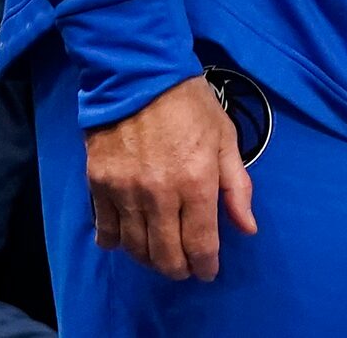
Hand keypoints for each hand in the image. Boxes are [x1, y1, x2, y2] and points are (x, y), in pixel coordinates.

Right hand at [84, 75, 254, 282]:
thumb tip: (247, 228)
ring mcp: (126, 191)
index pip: (201, 245)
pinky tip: (124, 241)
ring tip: (158, 254)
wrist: (139, 73)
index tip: (207, 271)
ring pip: (135, 248)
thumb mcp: (225, 139)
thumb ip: (237, 187)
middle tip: (184, 268)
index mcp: (197, 182)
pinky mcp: (99, 185)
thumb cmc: (190, 104)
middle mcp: (161, 194)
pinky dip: (115, 242)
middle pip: (166, 255)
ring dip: (149, 259)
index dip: (205, 266)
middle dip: (178, 270)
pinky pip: (105, 229)